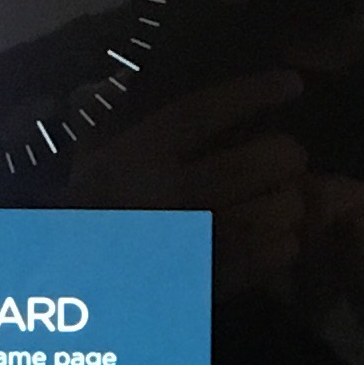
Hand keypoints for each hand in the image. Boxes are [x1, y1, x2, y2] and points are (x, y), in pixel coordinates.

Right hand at [67, 66, 309, 299]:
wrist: (73, 288)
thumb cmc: (84, 214)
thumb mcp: (87, 155)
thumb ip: (105, 112)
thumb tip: (123, 76)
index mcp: (138, 157)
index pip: (204, 112)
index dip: (253, 93)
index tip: (290, 84)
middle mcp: (172, 195)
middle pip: (263, 161)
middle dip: (286, 156)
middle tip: (284, 158)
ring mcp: (197, 242)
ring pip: (279, 209)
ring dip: (289, 201)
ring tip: (280, 199)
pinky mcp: (212, 282)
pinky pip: (273, 254)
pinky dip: (283, 243)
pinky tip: (273, 237)